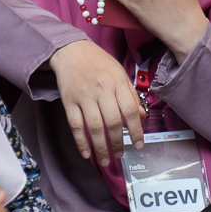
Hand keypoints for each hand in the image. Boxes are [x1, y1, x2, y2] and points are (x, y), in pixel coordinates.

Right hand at [49, 39, 145, 161]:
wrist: (71, 50)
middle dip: (117, 143)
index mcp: (117, 82)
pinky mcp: (68, 101)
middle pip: (111, 122)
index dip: (136, 131)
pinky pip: (75, 125)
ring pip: (93, 127)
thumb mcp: (119, 73)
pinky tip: (86, 153)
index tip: (139, 145)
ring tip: (106, 160)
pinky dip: (81, 141)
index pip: (130, 111)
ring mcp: (83, 96)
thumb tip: (141, 116)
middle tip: (120, 155)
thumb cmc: (99, 62)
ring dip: (100, 147)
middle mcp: (101, 90)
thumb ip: (130, 95)